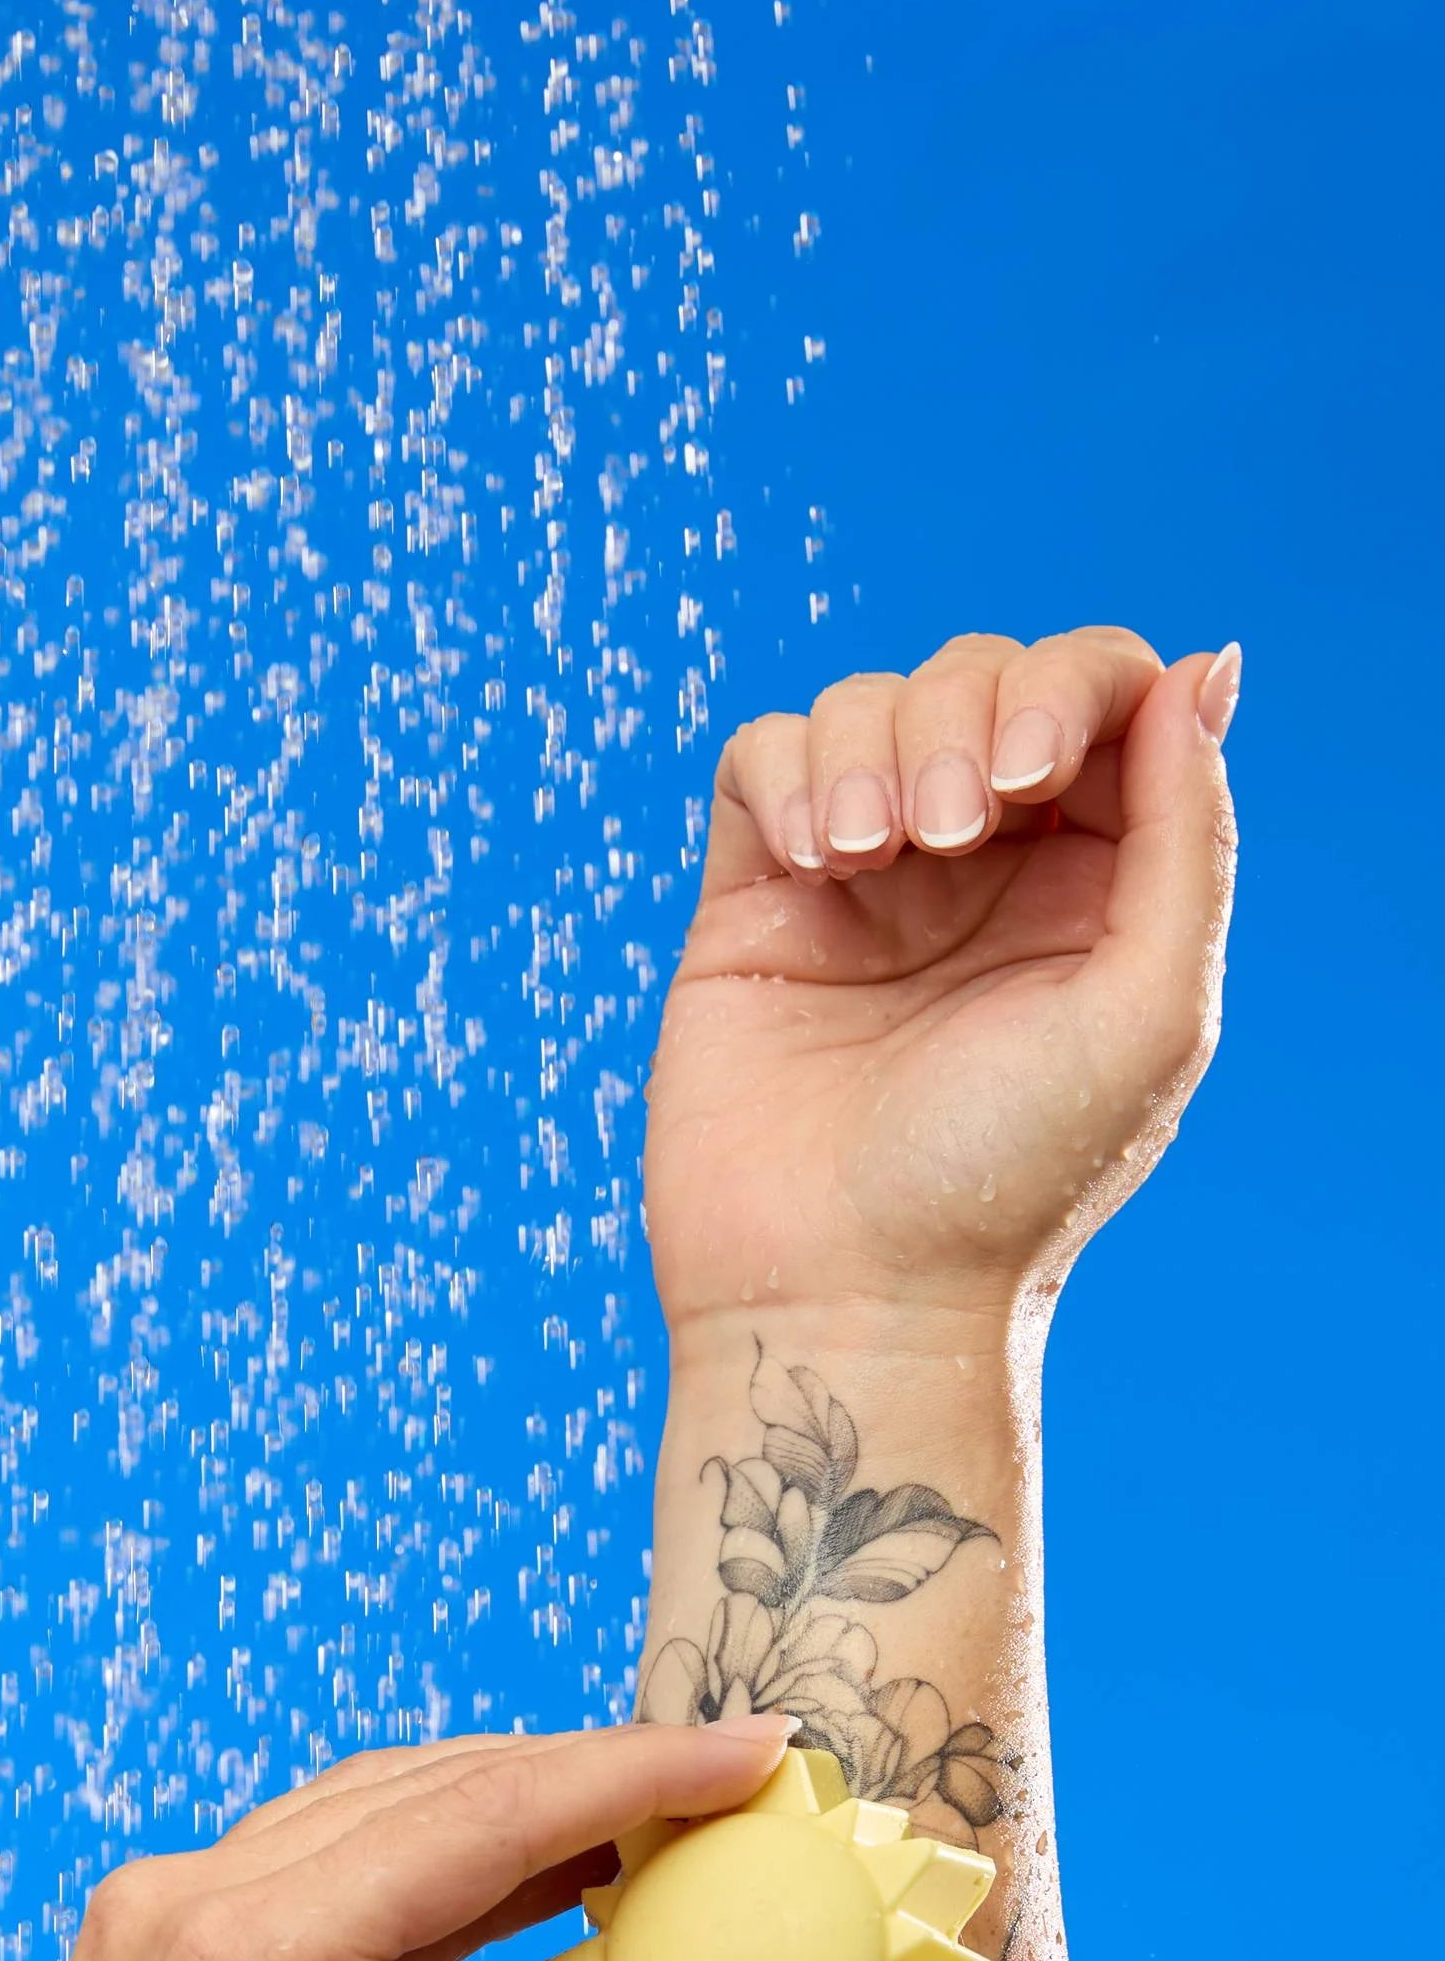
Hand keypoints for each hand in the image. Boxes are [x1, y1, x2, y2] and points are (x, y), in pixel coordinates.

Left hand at [0, 1720, 837, 1960]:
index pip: (484, 1819)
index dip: (640, 1777)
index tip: (765, 1751)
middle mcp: (186, 1904)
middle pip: (435, 1788)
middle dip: (598, 1778)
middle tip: (745, 1785)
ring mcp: (156, 1919)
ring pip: (376, 1811)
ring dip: (519, 1810)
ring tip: (667, 1823)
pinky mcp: (153, 1955)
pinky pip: (322, 1863)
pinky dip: (439, 1862)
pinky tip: (541, 1883)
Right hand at [645, 627, 1239, 1334]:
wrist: (846, 1292)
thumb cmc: (1008, 1180)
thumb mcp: (1149, 1009)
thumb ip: (1190, 836)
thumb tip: (1202, 669)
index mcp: (1094, 884)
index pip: (1101, 698)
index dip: (1071, 686)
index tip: (1033, 777)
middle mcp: (984, 869)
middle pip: (980, 675)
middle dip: (965, 718)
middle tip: (947, 838)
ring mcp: (866, 880)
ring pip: (868, 703)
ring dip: (875, 752)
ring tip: (871, 862)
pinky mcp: (757, 904)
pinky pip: (764, 758)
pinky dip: (792, 778)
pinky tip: (814, 868)